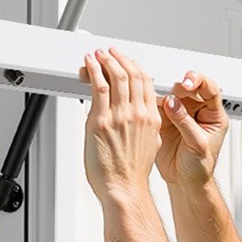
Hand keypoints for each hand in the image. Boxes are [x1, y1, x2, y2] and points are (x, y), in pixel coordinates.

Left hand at [83, 47, 161, 203]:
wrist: (123, 189)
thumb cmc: (131, 173)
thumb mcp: (148, 144)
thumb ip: (143, 126)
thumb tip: (135, 118)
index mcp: (151, 118)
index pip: (146, 82)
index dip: (135, 66)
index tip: (126, 60)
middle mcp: (138, 113)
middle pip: (132, 74)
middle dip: (119, 58)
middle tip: (110, 52)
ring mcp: (120, 116)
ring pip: (116, 76)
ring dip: (106, 61)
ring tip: (98, 54)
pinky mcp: (101, 120)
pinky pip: (98, 87)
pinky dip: (94, 71)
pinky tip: (90, 64)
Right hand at [156, 70, 229, 195]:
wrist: (184, 181)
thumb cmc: (199, 167)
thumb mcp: (198, 145)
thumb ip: (186, 123)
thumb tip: (173, 103)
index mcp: (213, 115)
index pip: (209, 89)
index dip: (199, 82)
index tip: (188, 84)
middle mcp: (196, 110)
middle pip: (188, 88)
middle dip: (179, 86)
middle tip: (170, 91)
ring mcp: (180, 113)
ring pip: (171, 94)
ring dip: (164, 93)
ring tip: (158, 99)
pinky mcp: (164, 119)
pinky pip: (158, 105)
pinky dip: (152, 103)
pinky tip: (148, 104)